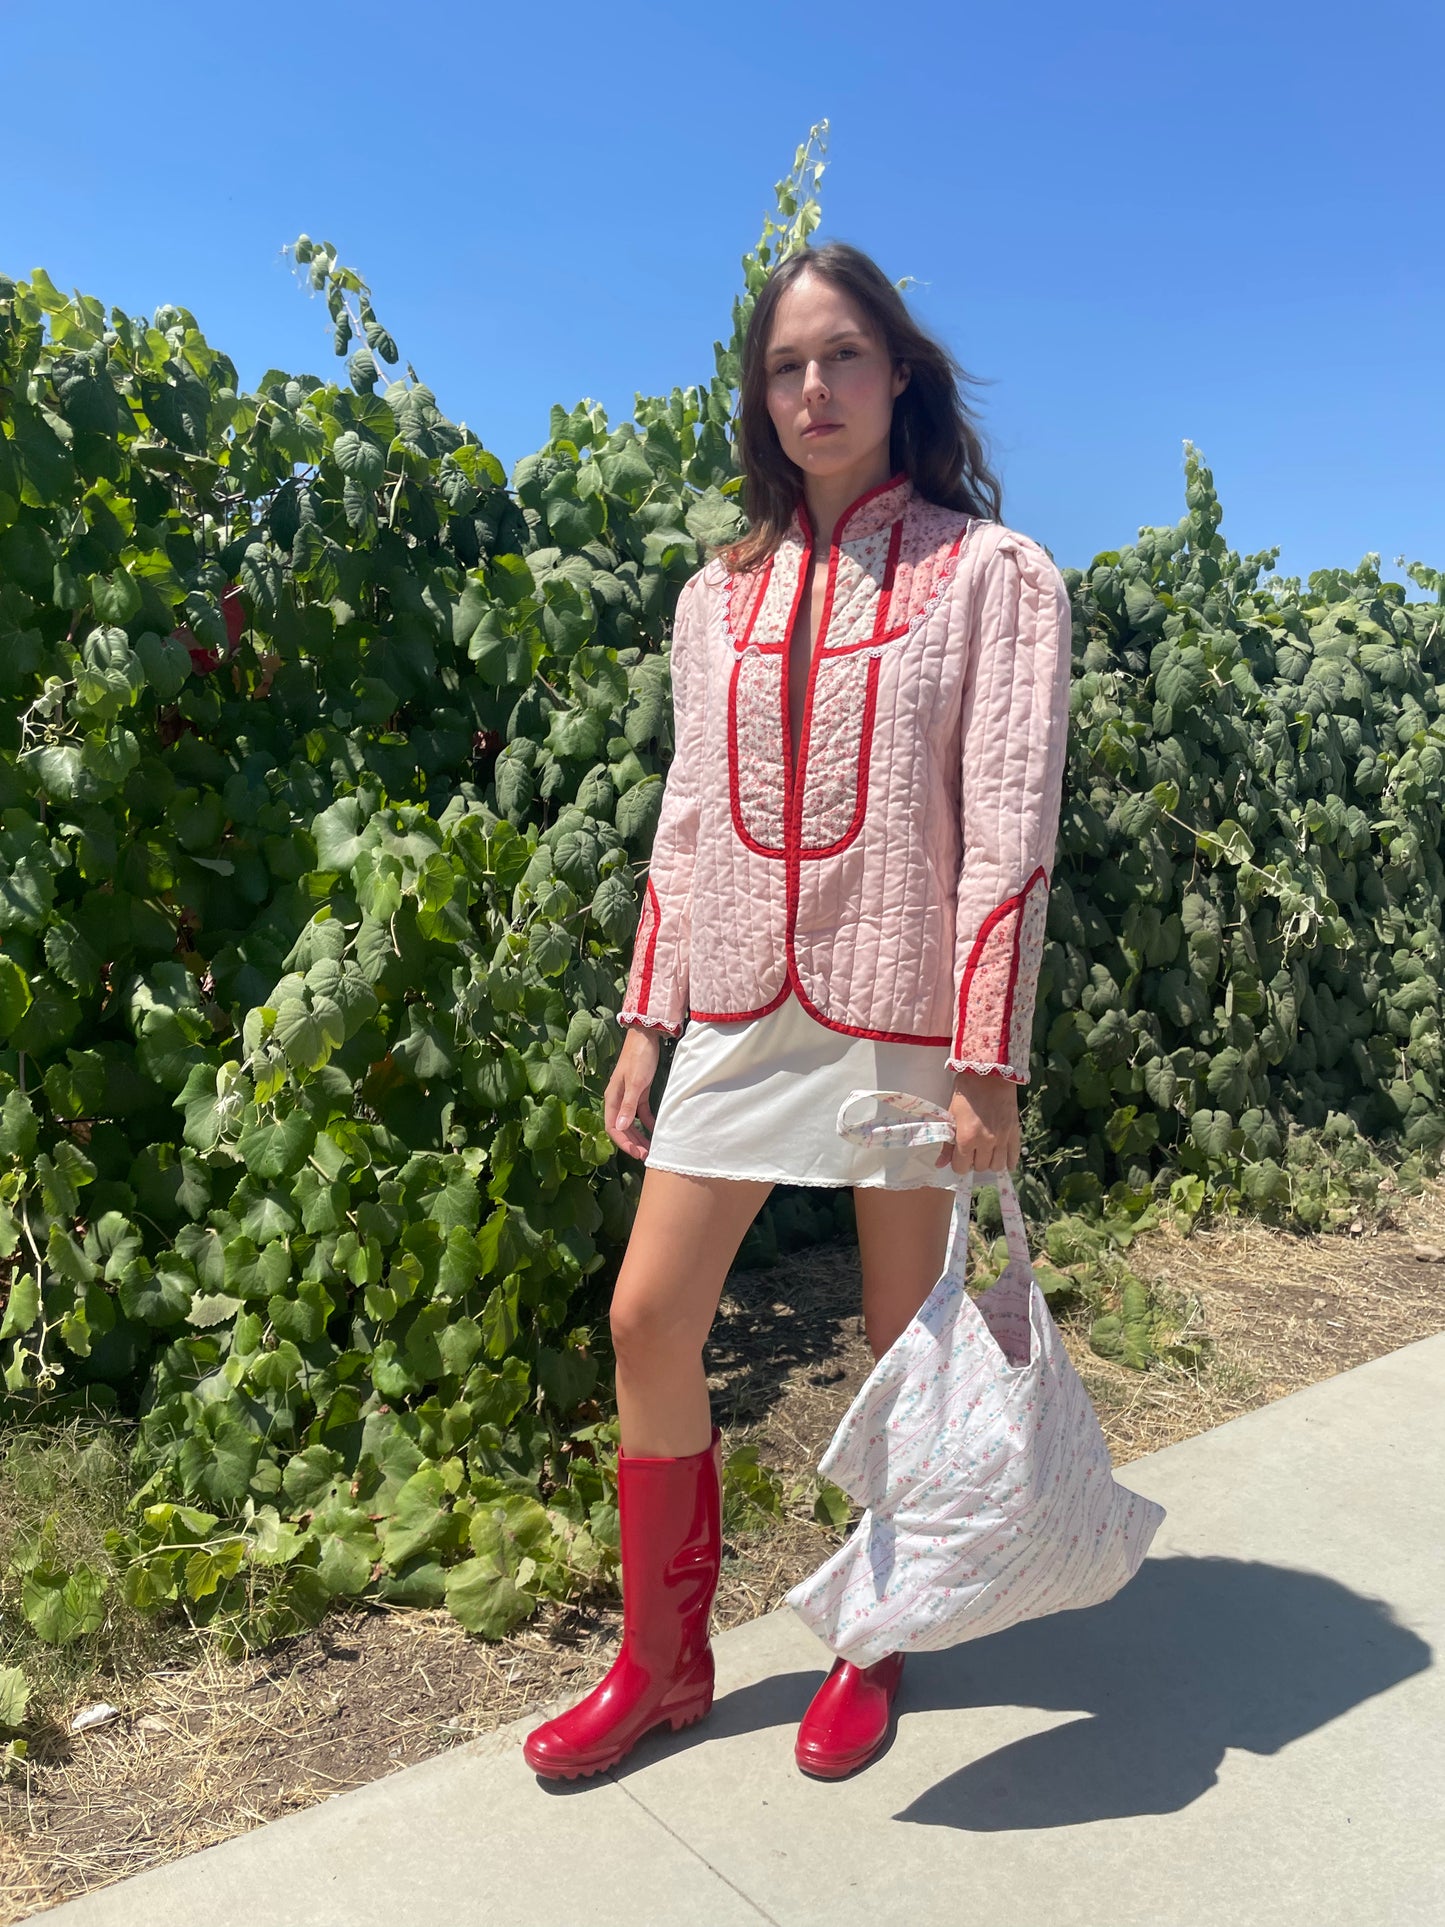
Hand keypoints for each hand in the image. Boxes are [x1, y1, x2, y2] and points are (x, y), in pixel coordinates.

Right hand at [605, 1027, 662, 1160]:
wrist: (646, 1036)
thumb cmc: (639, 1058)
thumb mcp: (636, 1083)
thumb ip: (629, 1106)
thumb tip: (620, 1128)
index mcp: (613, 1097)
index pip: (612, 1127)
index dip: (623, 1142)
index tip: (636, 1153)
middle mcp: (618, 1098)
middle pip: (622, 1126)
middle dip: (632, 1142)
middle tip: (646, 1155)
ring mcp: (629, 1095)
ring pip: (631, 1121)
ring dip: (639, 1135)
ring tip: (650, 1147)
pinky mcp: (639, 1090)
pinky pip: (641, 1112)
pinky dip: (647, 1122)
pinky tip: (656, 1130)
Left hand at [935, 1070, 1020, 1175]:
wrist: (990, 1075)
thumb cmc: (966, 1093)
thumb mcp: (951, 1116)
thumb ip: (947, 1143)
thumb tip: (940, 1164)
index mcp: (967, 1138)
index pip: (961, 1168)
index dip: (958, 1163)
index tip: (958, 1156)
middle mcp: (986, 1142)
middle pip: (979, 1168)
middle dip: (973, 1162)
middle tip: (971, 1150)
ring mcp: (1002, 1139)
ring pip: (997, 1166)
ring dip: (989, 1162)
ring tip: (985, 1152)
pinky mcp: (1015, 1133)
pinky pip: (1013, 1157)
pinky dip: (1008, 1161)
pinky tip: (1002, 1157)